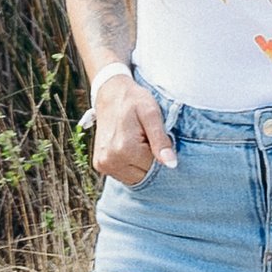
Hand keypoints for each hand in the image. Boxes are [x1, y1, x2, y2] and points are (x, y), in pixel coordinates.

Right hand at [90, 71, 174, 185]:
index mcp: (124, 148)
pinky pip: (123, 175)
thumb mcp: (152, 114)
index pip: (154, 167)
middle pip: (143, 175)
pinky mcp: (100, 165)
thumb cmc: (134, 101)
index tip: (151, 135)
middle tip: (143, 137)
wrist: (110, 94)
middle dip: (149, 159)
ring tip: (135, 141)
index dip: (158, 152)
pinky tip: (127, 146)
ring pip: (134, 178)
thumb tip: (172, 165)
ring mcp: (103, 164)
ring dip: (139, 163)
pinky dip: (130, 164)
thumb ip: (161, 140)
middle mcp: (110, 160)